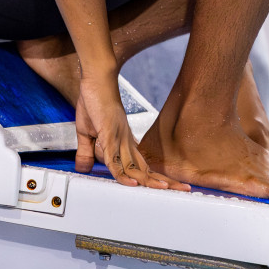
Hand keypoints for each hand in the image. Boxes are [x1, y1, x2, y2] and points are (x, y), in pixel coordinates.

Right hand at [74, 71, 186, 190]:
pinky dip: (122, 173)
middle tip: (184, 188)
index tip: (168, 187)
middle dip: (164, 180)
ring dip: (149, 180)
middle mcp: (125, 142)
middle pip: (145, 168)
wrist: (96, 78)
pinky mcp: (108, 134)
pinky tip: (132, 183)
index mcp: (123, 142)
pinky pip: (114, 159)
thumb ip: (87, 152)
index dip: (153, 178)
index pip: (141, 165)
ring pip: (134, 166)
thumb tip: (83, 168)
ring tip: (165, 189)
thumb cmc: (93, 102)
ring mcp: (118, 138)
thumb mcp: (86, 133)